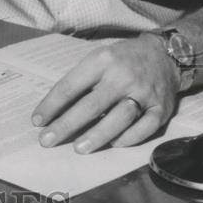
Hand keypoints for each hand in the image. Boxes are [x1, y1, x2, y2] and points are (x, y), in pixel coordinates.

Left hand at [31, 35, 179, 152]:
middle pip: (91, 106)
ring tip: (78, 148)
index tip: (37, 121)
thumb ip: (82, 80)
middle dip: (66, 125)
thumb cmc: (123, 59)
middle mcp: (123, 76)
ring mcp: (144, 93)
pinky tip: (113, 144)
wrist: (165, 55)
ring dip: (97, 136)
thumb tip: (56, 109)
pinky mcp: (161, 109)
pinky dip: (128, 138)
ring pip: (118, 119)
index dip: (52, 105)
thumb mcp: (99, 58)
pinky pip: (144, 128)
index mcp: (102, 60)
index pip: (71, 86)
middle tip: (47, 140)